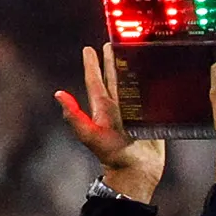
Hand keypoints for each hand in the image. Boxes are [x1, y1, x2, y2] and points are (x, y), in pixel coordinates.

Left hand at [54, 43, 164, 203]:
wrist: (135, 172)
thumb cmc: (111, 155)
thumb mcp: (90, 135)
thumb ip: (74, 116)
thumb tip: (58, 94)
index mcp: (103, 107)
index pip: (95, 81)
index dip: (92, 64)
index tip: (89, 49)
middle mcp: (118, 107)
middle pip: (114, 78)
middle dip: (112, 61)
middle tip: (112, 44)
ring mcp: (134, 113)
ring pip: (133, 85)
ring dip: (134, 70)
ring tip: (136, 55)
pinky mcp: (151, 120)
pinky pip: (152, 99)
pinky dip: (153, 87)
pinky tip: (157, 78)